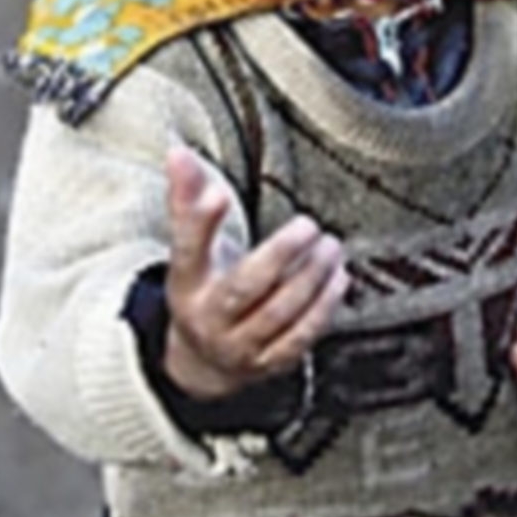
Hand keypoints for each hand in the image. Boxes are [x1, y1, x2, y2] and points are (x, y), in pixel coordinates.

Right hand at [163, 145, 348, 399]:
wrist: (201, 361)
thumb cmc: (203, 286)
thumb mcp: (190, 248)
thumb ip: (187, 200)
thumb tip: (177, 152)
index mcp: (186, 284)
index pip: (188, 250)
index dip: (201, 222)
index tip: (219, 194)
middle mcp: (210, 320)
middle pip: (244, 288)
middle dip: (280, 254)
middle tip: (310, 224)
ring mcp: (239, 347)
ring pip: (278, 315)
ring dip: (310, 278)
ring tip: (330, 245)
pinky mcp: (269, 364)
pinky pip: (299, 339)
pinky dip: (323, 308)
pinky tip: (339, 277)